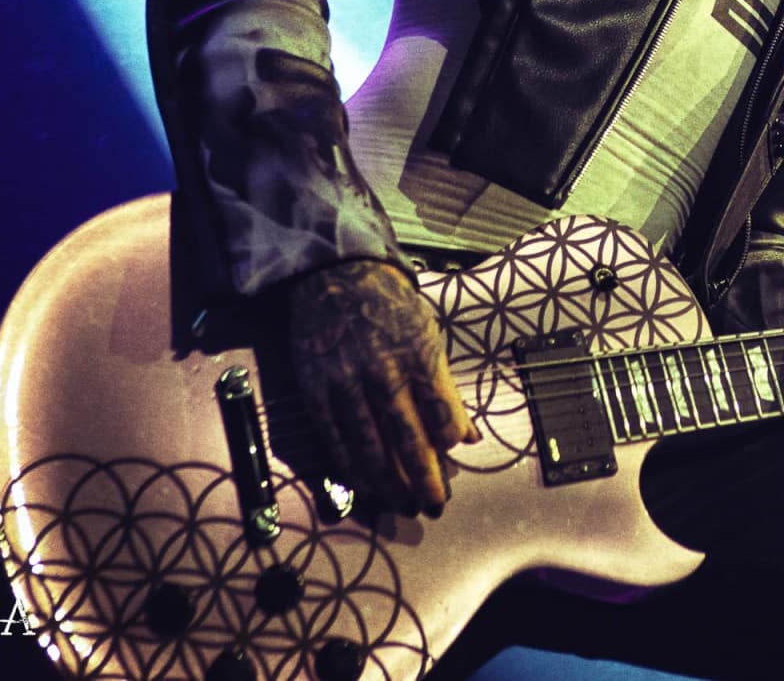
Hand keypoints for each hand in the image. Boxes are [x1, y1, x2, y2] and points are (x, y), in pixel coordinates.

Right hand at [287, 259, 479, 516]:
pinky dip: (350, 467)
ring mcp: (346, 383)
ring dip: (389, 483)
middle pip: (408, 440)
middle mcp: (383, 372)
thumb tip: (467, 434)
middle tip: (433, 507)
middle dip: (423, 480)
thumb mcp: (428, 332)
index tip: (452, 462)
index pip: (441, 415)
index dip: (448, 446)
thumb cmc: (390, 304)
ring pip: (369, 448)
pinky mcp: (317, 390)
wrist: (335, 275)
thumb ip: (445, 385)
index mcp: (418, 355)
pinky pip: (335, 440)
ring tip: (402, 504)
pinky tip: (364, 485)